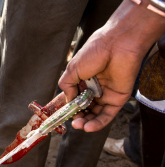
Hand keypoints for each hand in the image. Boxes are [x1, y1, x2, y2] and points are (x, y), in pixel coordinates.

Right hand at [60, 0, 164, 131]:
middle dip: (67, 118)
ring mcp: (105, 91)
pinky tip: (86, 125)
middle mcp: (92, 85)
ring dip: (81, 122)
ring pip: (91, 113)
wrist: (122, 39)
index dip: (55, 107)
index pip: (64, 96)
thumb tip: (62, 100)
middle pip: (77, 107)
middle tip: (55, 127)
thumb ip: (66, 85)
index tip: (44, 117)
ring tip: (72, 127)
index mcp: (80, 76)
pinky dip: (96, 121)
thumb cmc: (97, 47)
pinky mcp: (119, 95)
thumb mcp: (73, 68)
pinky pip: (105, 113)